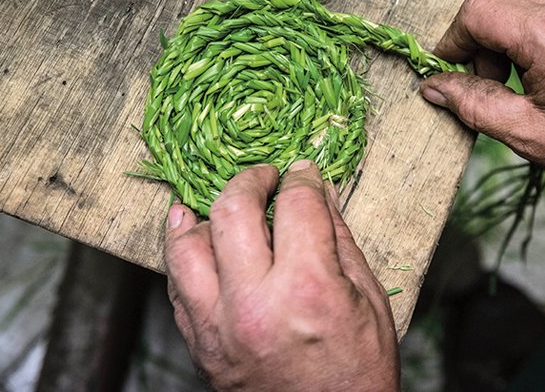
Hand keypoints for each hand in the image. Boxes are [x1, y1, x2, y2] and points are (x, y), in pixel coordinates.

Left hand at [164, 160, 399, 390]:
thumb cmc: (359, 370)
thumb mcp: (368, 299)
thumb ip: (338, 240)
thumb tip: (317, 195)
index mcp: (307, 289)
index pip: (295, 206)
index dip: (302, 180)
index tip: (302, 174)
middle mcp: (254, 305)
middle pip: (232, 211)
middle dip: (250, 180)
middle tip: (265, 178)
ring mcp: (219, 327)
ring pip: (186, 246)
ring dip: (203, 214)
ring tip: (219, 205)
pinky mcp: (201, 345)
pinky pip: (176, 285)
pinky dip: (184, 254)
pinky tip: (195, 238)